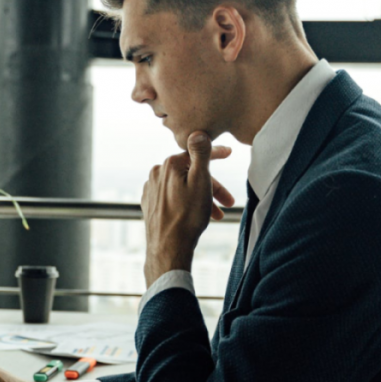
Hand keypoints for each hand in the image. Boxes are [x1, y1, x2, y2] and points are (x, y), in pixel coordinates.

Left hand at [141, 132, 234, 286]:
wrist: (168, 249)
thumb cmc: (187, 217)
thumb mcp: (201, 181)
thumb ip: (200, 154)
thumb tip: (198, 132)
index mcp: (168, 165)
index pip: (196, 153)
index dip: (216, 154)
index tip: (230, 153)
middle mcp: (156, 174)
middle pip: (191, 173)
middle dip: (212, 186)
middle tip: (229, 202)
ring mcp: (151, 190)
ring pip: (183, 187)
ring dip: (202, 197)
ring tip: (217, 215)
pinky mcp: (150, 205)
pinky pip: (173, 198)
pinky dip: (187, 203)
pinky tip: (195, 214)